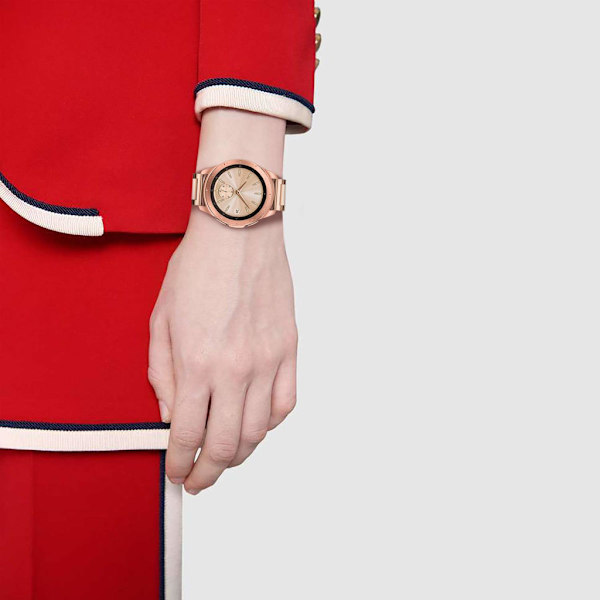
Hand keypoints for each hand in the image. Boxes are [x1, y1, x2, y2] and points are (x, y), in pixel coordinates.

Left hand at [148, 209, 297, 493]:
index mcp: (197, 363)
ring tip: (224, 457)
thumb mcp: (160, 320)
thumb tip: (172, 416)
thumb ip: (162, 374)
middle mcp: (236, 369)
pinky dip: (269, 424)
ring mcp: (268, 361)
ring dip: (238, 454)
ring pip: (258, 431)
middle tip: (199, 481)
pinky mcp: (289, 350)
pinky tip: (256, 424)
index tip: (176, 474)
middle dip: (208, 473)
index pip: (188, 435)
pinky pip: (285, 404)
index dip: (179, 464)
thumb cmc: (196, 269)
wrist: (240, 232)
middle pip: (225, 445)